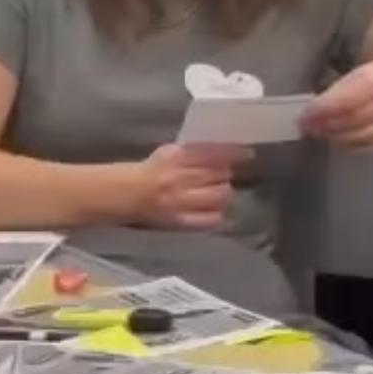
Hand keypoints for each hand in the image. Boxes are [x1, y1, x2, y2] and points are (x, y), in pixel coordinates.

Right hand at [134, 143, 251, 230]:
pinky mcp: (180, 221)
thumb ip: (192, 153)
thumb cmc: (149, 170)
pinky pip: (208, 219)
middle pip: (218, 174)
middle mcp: (180, 177)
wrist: (124, 194)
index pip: (212, 153)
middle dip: (227, 174)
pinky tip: (217, 211)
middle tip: (228, 174)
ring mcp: (180, 200)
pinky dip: (217, 215)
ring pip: (217, 196)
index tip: (248, 153)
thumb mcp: (168, 153)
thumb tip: (221, 153)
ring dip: (224, 192)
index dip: (233, 153)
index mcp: (177, 156)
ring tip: (222, 191)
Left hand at [301, 55, 372, 149]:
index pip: (347, 98)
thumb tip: (314, 105)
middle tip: (304, 126)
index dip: (324, 108)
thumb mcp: (363, 71)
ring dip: (334, 136)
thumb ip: (342, 88)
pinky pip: (369, 146)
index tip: (304, 113)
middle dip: (325, 124)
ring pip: (359, 136)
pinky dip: (350, 145)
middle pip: (351, 120)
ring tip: (316, 133)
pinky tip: (336, 141)